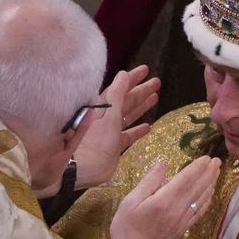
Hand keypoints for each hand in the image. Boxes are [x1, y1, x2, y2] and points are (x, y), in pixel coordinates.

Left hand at [75, 65, 160, 188]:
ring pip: (128, 115)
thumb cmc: (94, 140)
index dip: (133, 78)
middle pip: (127, 100)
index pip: (120, 87)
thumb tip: (124, 74)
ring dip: (141, 106)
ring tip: (155, 97)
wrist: (82, 168)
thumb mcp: (108, 114)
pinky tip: (147, 126)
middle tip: (157, 81)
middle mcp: (107, 116)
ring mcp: (110, 131)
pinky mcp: (113, 146)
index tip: (146, 69)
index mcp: (103, 106)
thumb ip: (116, 95)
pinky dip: (137, 130)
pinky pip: (128, 134)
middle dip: (141, 90)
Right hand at [107, 156, 220, 238]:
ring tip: (216, 172)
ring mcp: (183, 220)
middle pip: (198, 187)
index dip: (197, 167)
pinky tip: (210, 194)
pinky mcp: (184, 228)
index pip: (186, 179)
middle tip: (217, 161)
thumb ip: (148, 182)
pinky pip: (200, 212)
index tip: (206, 157)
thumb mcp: (130, 201)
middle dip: (209, 173)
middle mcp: (178, 209)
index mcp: (165, 200)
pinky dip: (207, 200)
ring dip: (211, 184)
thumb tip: (162, 165)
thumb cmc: (127, 228)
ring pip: (202, 199)